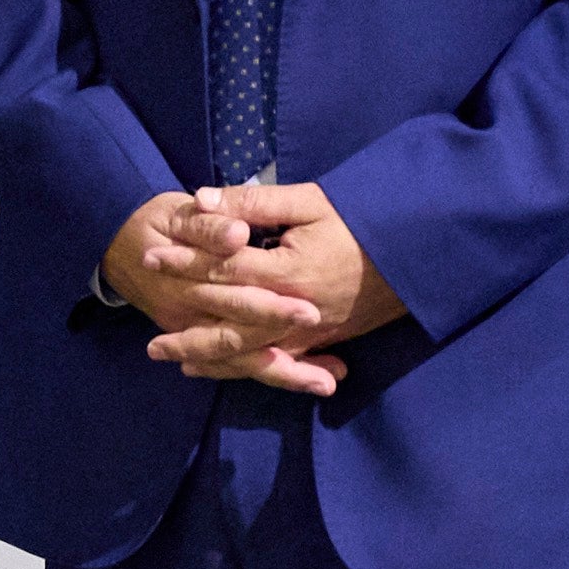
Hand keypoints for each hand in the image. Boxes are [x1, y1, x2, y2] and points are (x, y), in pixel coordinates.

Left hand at [153, 180, 408, 393]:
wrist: (420, 255)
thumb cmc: (363, 221)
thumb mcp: (311, 201)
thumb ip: (255, 202)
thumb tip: (204, 199)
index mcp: (289, 271)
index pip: (224, 269)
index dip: (184, 262)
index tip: (151, 256)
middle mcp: (294, 310)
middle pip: (228, 321)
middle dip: (186, 321)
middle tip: (148, 326)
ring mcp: (310, 332)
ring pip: (249, 352)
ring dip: (208, 357)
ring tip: (169, 358)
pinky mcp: (322, 342)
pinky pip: (277, 363)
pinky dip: (244, 369)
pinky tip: (215, 370)